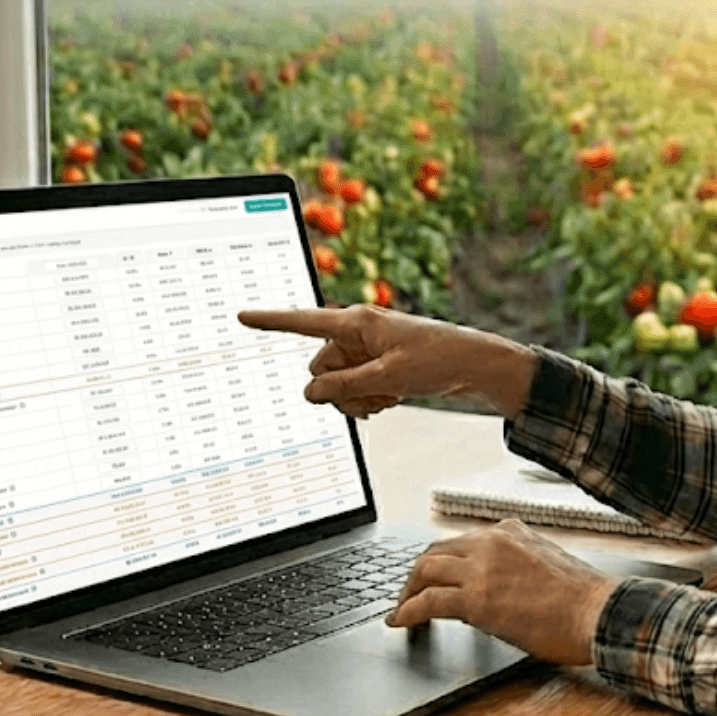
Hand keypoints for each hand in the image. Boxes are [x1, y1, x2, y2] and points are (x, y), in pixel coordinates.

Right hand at [237, 304, 537, 419]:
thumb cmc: (437, 361)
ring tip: (386, 398)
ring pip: (337, 382)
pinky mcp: (378, 364)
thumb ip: (344, 387)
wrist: (474, 365)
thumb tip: (310, 394)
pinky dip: (368, 398)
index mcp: (356, 322)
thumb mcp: (387, 379)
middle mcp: (357, 332)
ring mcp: (368, 349)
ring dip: (355, 398)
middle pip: (321, 367)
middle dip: (338, 389)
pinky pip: (355, 386)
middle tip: (372, 397)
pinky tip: (391, 399)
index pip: (304, 322)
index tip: (242, 315)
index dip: (271, 321)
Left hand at [386, 520, 620, 665]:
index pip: (461, 541)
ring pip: (425, 570)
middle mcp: (492, 541)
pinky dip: (408, 611)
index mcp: (510, 531)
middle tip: (407, 596)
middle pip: (435, 551)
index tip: (431, 578)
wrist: (600, 614)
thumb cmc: (583, 601)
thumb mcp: (545, 564)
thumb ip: (515, 565)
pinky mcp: (477, 598)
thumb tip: (493, 588)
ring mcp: (483, 568)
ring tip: (401, 612)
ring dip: (407, 592)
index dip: (440, 563)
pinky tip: (400, 623)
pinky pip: (428, 601)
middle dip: (416, 575)